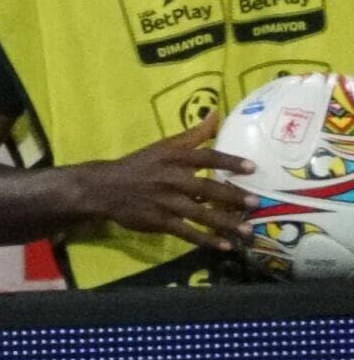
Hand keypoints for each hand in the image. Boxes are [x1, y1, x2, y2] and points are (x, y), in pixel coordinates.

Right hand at [81, 115, 251, 248]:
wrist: (103, 188)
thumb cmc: (139, 165)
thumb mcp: (163, 146)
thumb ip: (193, 134)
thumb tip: (217, 113)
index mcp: (173, 159)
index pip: (205, 158)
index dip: (228, 162)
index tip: (252, 167)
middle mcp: (171, 180)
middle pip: (205, 189)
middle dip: (231, 196)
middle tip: (255, 201)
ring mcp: (165, 203)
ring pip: (199, 214)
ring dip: (224, 223)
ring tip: (247, 230)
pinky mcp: (159, 222)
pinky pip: (187, 232)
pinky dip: (206, 240)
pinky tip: (225, 246)